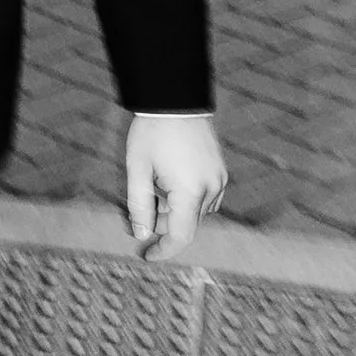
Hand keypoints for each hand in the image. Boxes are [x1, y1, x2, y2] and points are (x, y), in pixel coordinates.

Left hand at [125, 111, 228, 262]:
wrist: (176, 99)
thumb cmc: (153, 132)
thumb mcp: (138, 169)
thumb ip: (139, 204)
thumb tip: (141, 233)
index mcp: (191, 190)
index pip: (181, 236)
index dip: (164, 250)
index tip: (146, 255)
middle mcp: (211, 187)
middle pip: (187, 223)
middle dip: (162, 225)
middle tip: (135, 216)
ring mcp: (219, 178)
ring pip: (195, 211)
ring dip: (174, 211)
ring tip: (151, 190)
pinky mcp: (220, 170)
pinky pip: (204, 197)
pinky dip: (186, 199)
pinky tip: (167, 182)